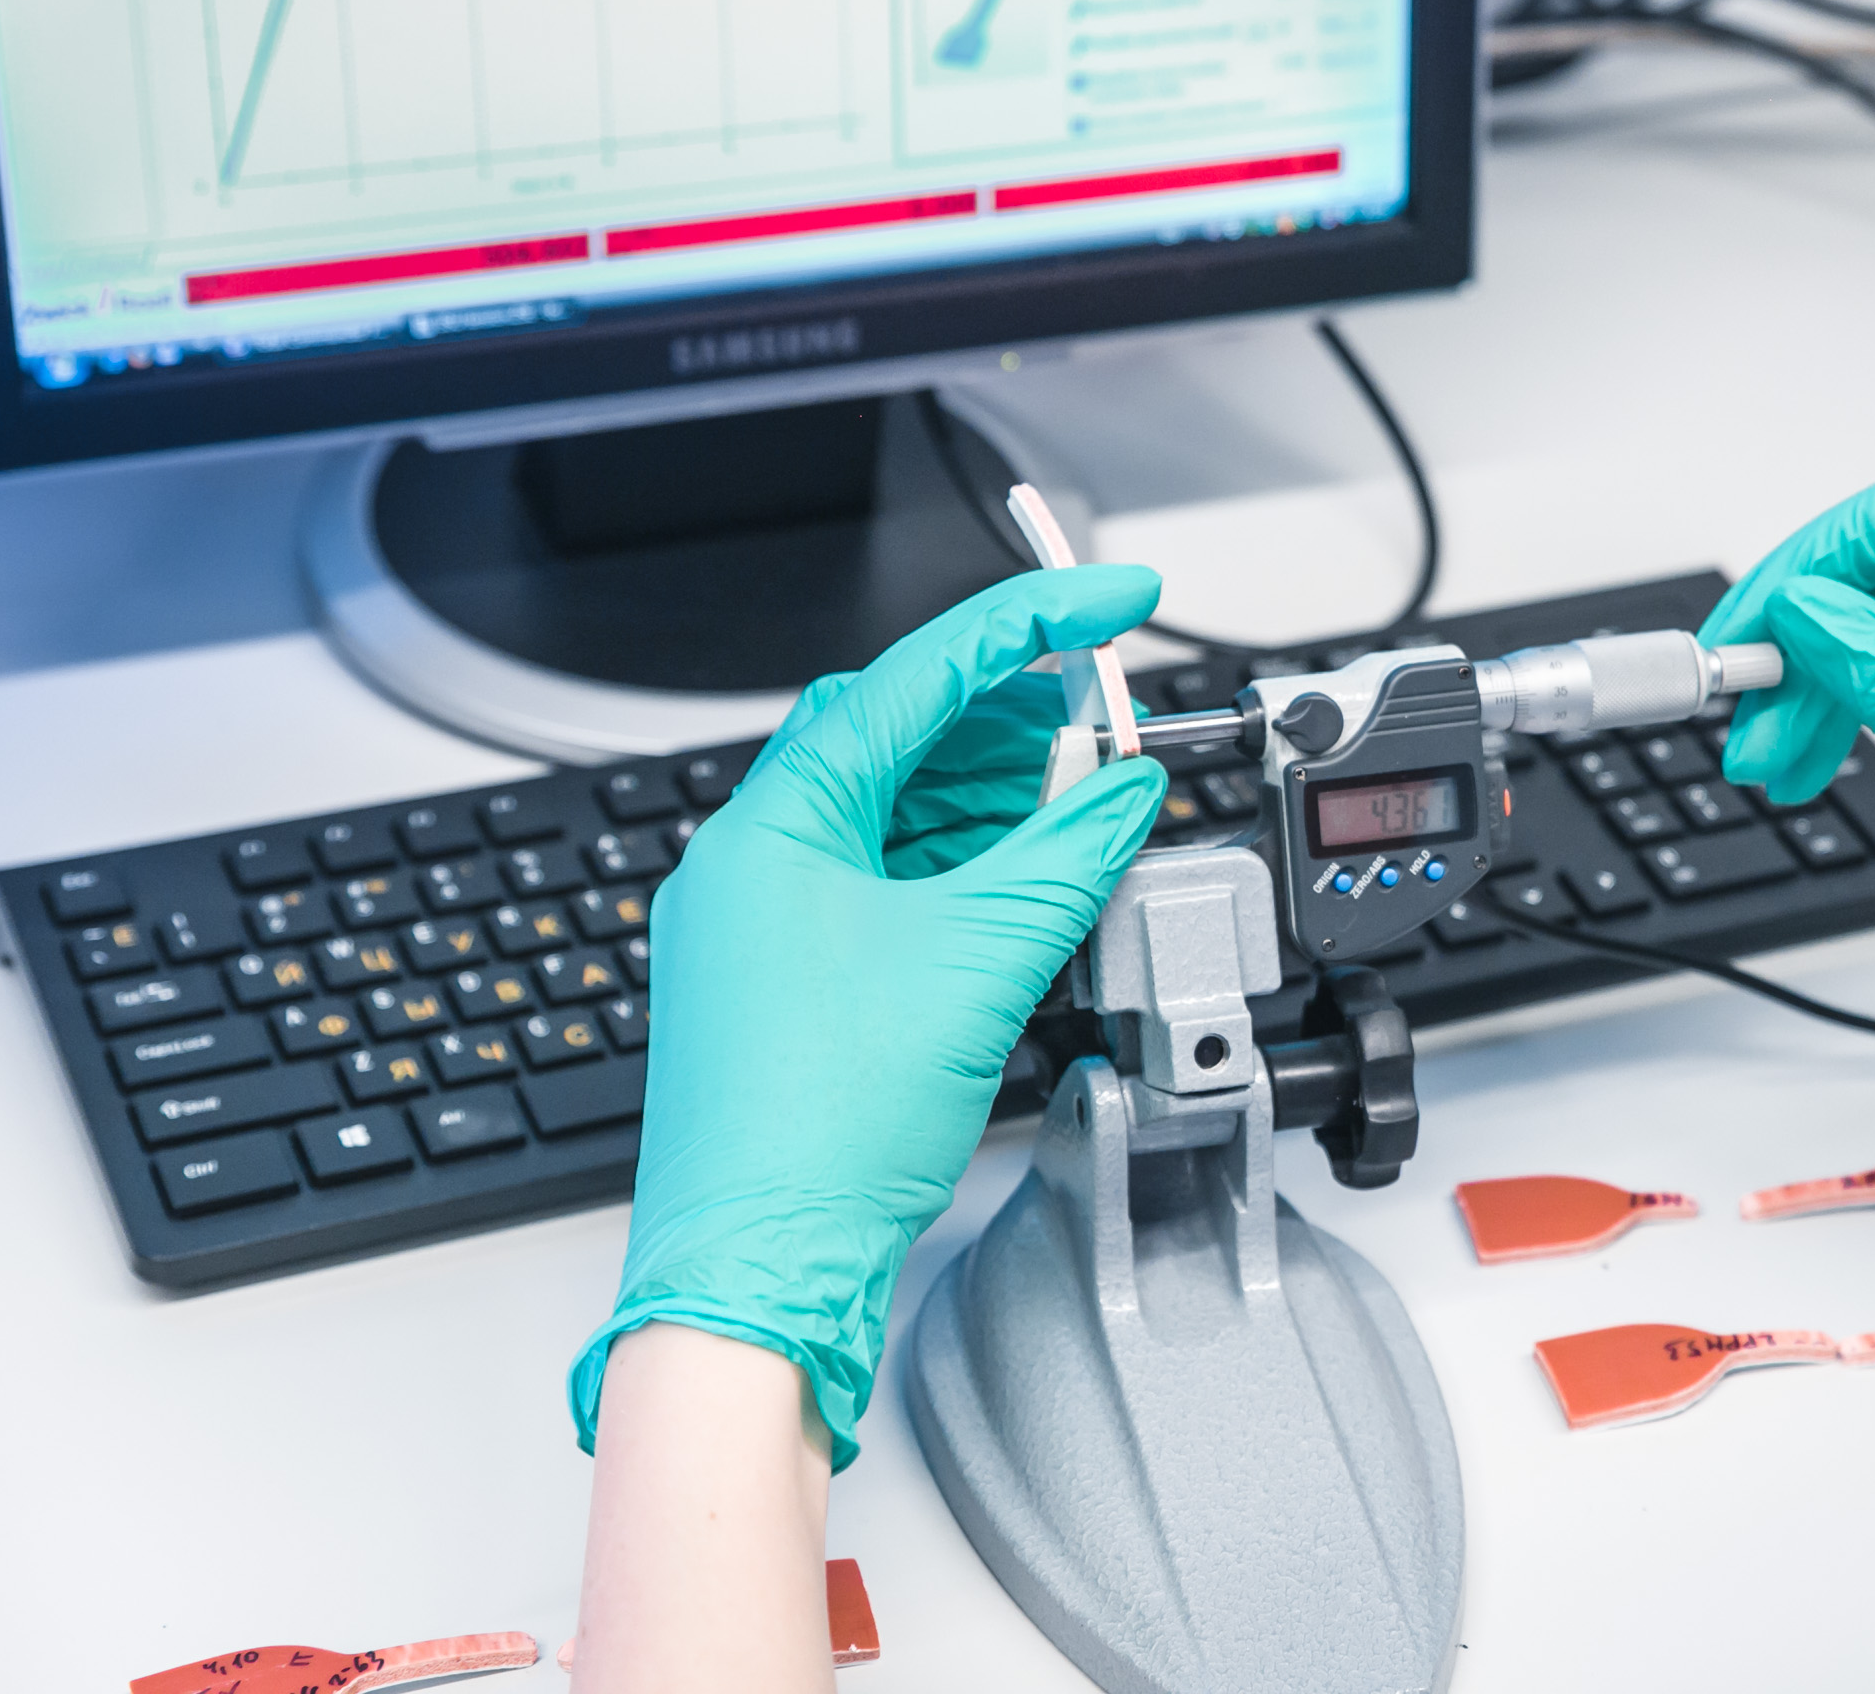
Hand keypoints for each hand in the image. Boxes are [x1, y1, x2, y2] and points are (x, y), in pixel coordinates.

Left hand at [570, 566, 1169, 1467]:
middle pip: (898, 731)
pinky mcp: (788, 983)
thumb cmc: (813, 1133)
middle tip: (1105, 709)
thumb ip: (1064, 860)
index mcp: (776, 824)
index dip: (1030, 622)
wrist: (754, 1276)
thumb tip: (1120, 794)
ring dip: (994, 792)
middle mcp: (755, 860)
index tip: (1113, 597)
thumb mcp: (977, 965)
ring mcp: (765, 923)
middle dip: (1012, 711)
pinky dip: (964, 864)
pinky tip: (1030, 878)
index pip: (918, 676)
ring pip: (895, 809)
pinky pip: (886, 882)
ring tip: (1085, 798)